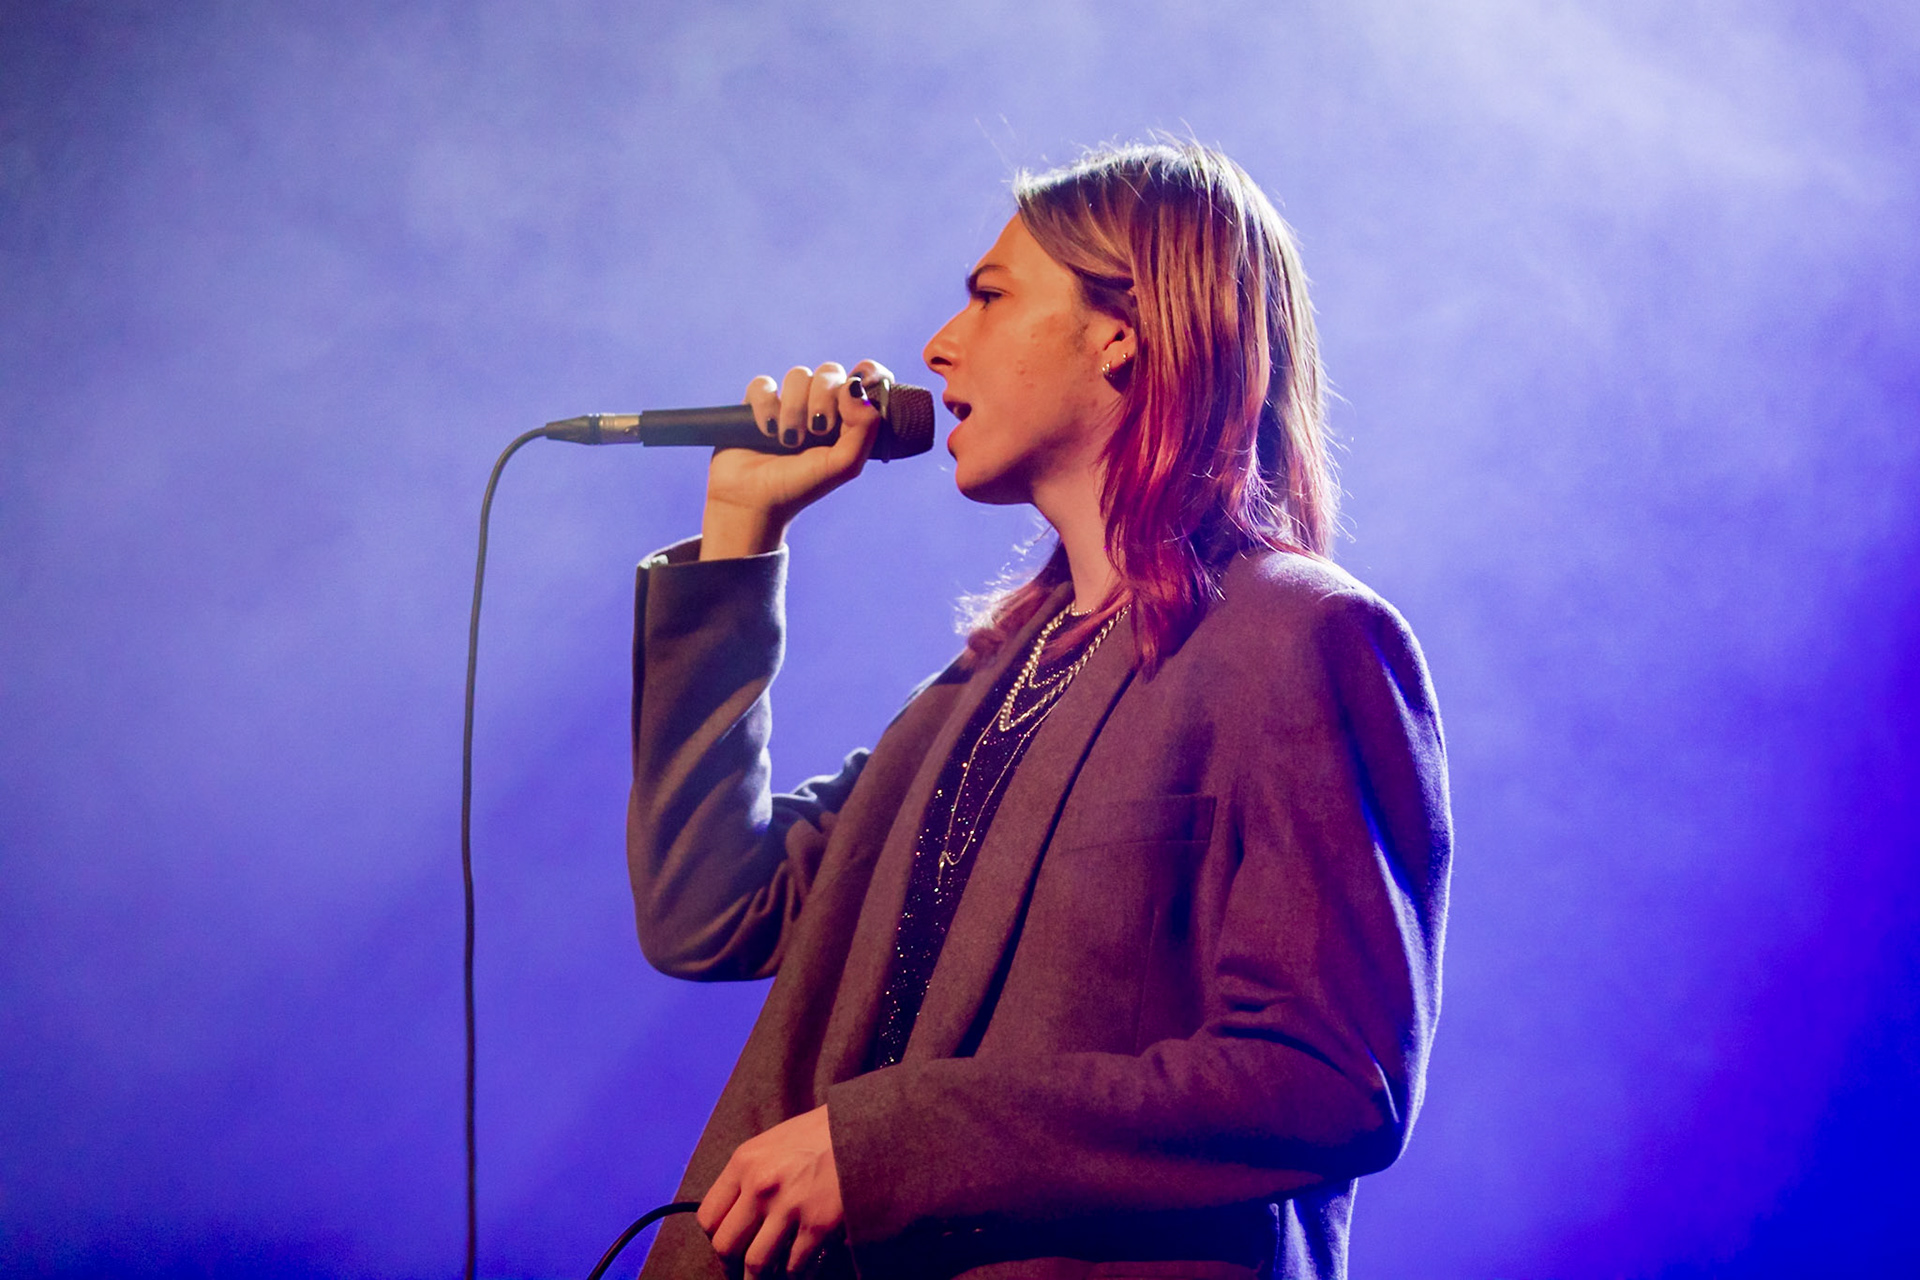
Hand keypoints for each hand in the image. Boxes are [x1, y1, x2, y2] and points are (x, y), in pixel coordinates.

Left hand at [697, 1104, 843, 1277]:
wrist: (867, 1126)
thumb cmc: (822, 1133)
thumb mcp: (774, 1142)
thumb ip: (751, 1174)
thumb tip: (738, 1214)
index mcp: (744, 1161)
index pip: (708, 1217)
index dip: (716, 1240)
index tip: (729, 1249)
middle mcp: (760, 1185)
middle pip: (726, 1247)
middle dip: (733, 1267)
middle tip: (744, 1273)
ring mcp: (788, 1206)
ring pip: (756, 1264)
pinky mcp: (818, 1224)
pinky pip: (795, 1267)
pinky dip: (796, 1277)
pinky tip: (802, 1273)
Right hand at [699, 360, 893, 559]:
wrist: (755, 501)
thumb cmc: (802, 486)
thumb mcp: (844, 465)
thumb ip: (864, 428)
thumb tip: (854, 387)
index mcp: (847, 417)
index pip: (866, 376)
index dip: (868, 372)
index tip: (859, 385)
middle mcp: (820, 405)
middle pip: (830, 372)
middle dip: (823, 397)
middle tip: (818, 429)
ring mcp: (789, 402)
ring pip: (798, 375)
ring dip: (794, 409)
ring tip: (788, 441)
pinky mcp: (758, 404)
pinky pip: (763, 384)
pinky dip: (766, 406)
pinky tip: (766, 431)